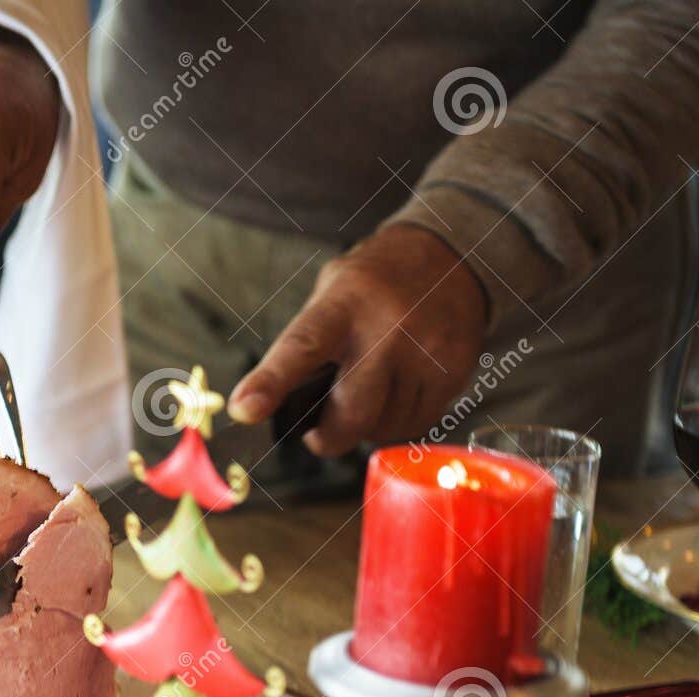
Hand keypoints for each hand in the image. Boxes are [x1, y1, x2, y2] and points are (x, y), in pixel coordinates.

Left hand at [226, 225, 488, 457]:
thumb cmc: (373, 287)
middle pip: (351, 414)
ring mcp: (426, 352)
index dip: (269, 383)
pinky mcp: (454, 372)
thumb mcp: (331, 294)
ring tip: (370, 392)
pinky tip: (398, 390)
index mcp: (343, 304)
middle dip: (329, 437)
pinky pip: (416, 423)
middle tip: (318, 435)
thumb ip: (307, 344)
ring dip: (368, 425)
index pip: (300, 348)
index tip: (244, 410)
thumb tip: (277, 406)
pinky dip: (399, 419)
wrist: (451, 257)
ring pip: (383, 427)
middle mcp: (387, 328)